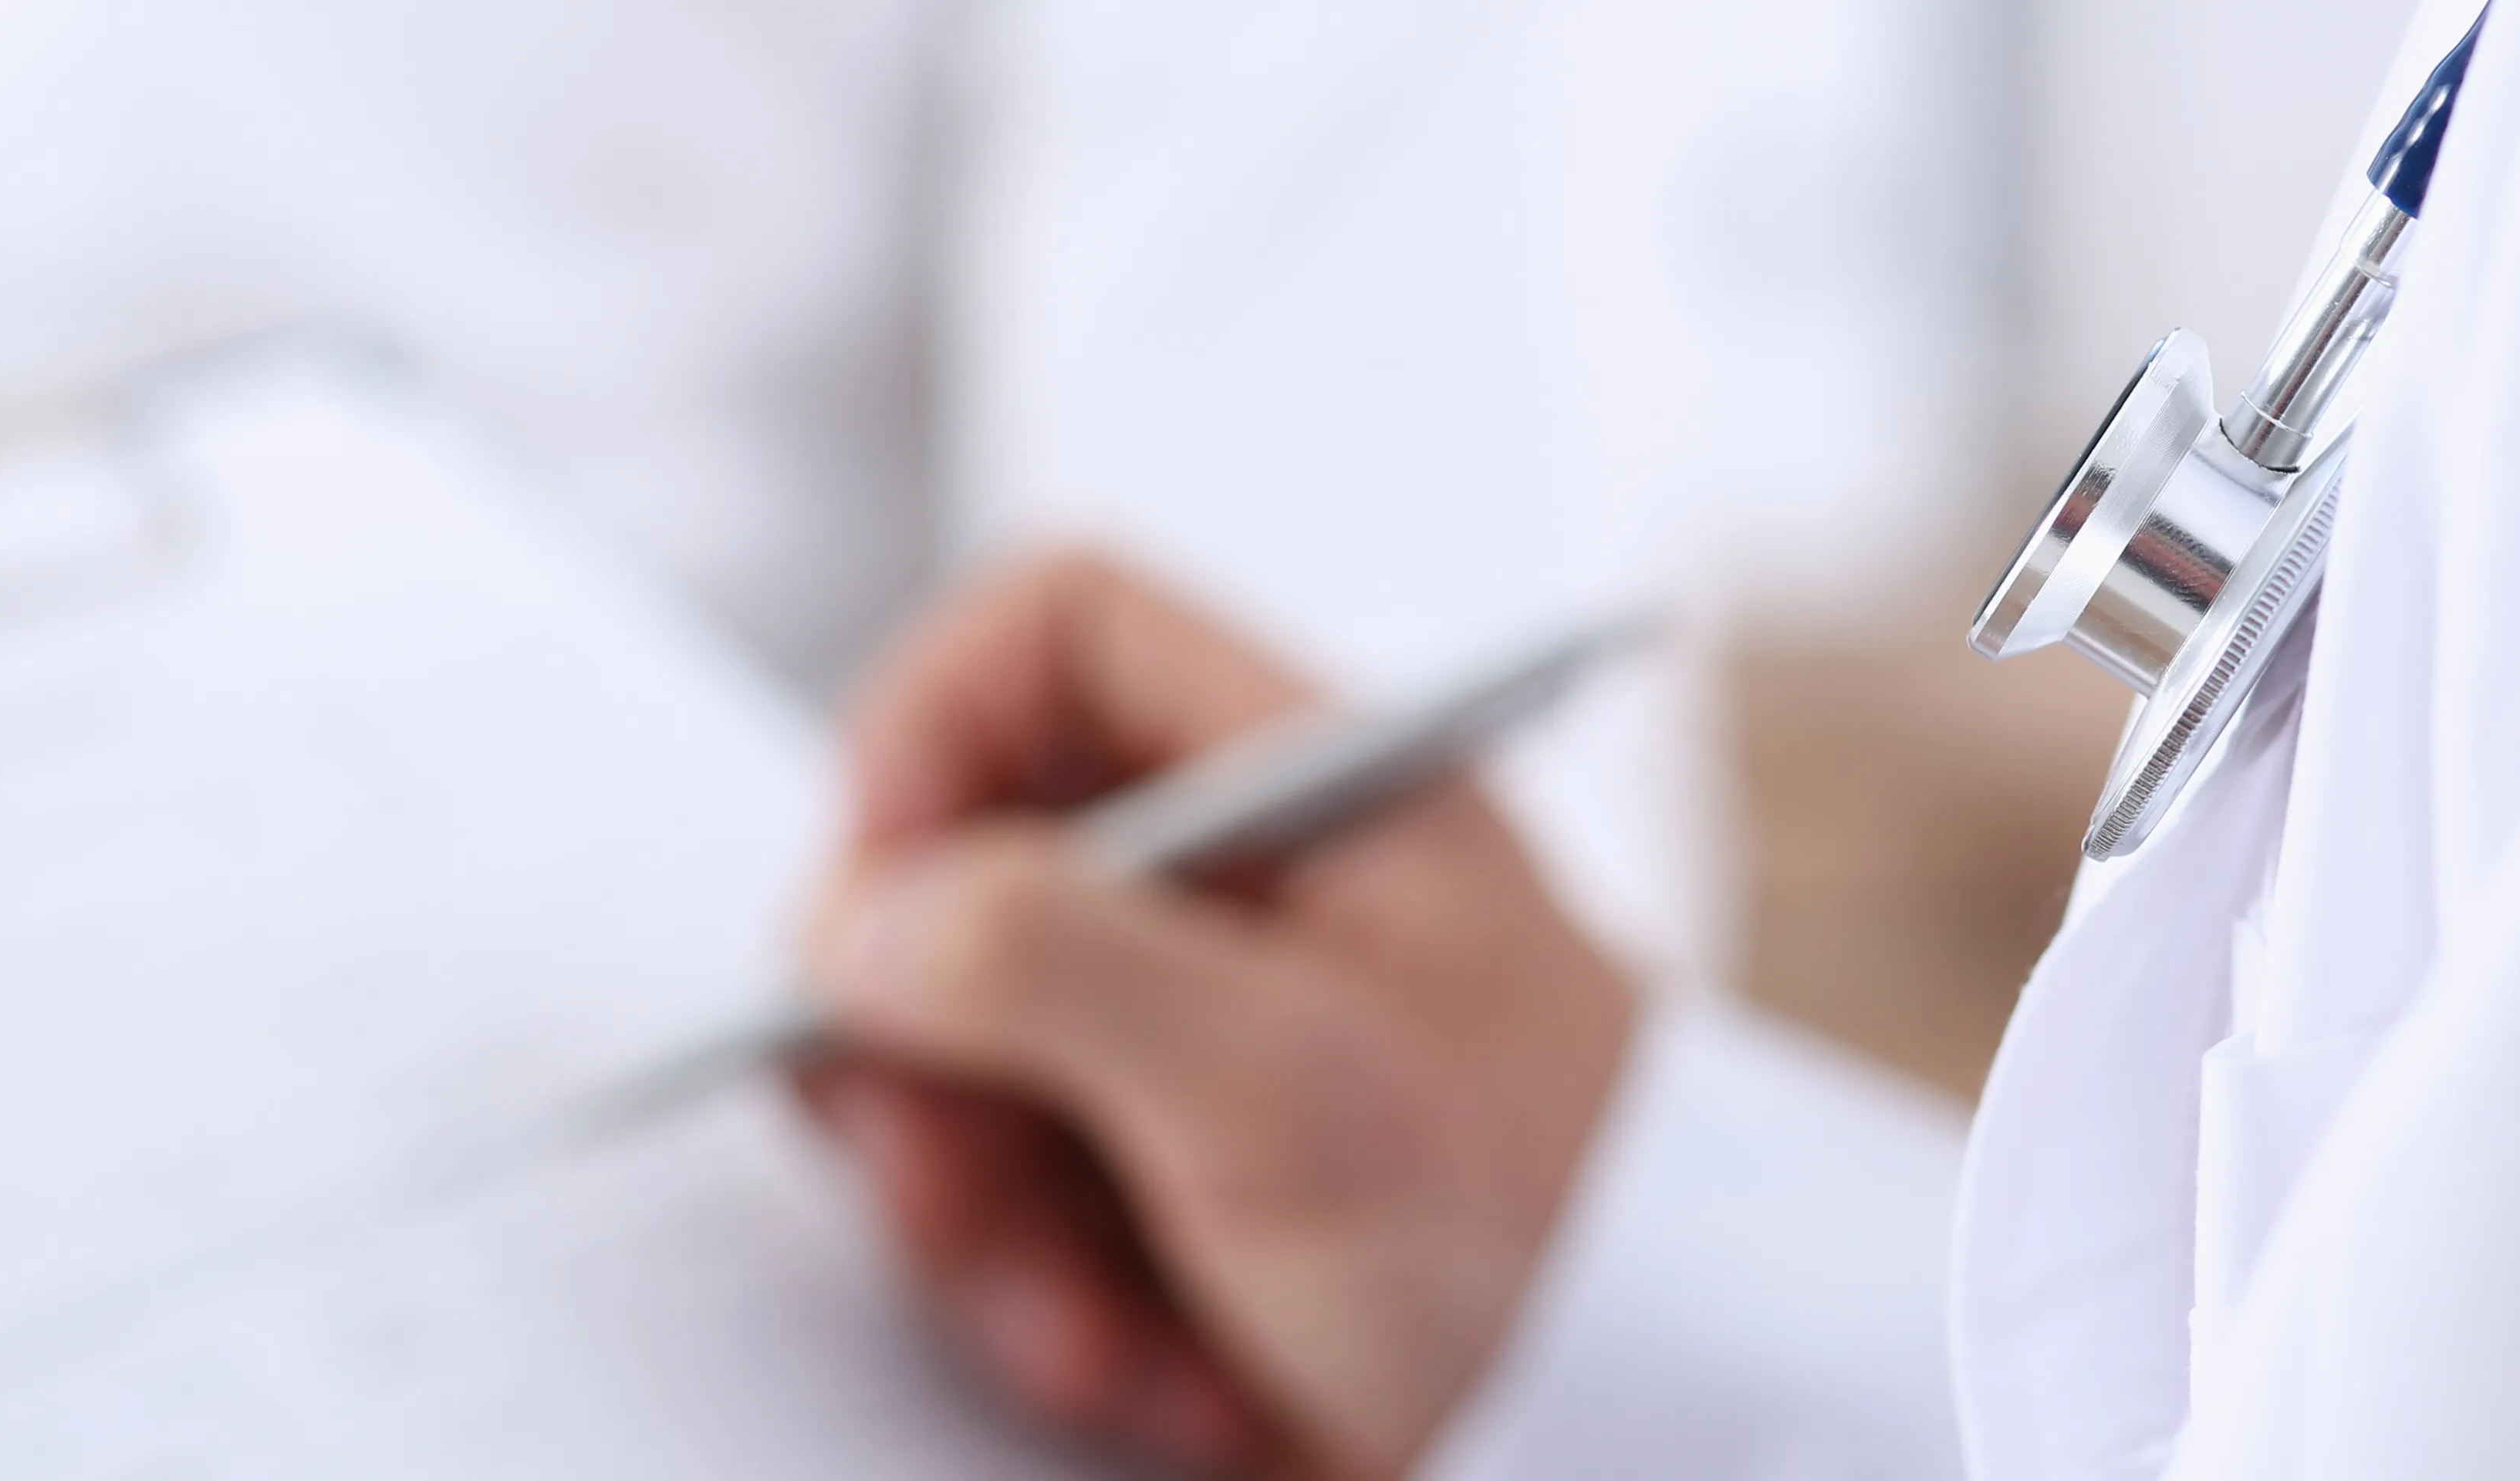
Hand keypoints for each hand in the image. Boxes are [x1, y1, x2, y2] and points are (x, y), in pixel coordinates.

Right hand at [798, 552, 1637, 1477]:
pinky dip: (1050, 1317)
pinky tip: (1170, 1389)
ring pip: (957, 1069)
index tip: (871, 905)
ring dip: (986, 1230)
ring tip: (1099, 1345)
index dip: (927, 731)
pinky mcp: (1175, 1198)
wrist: (1663, 1457)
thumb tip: (857, 919)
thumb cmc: (1560, 1247)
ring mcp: (1198, 1051)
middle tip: (950, 1190)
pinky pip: (1013, 1216)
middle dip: (925, 1061)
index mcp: (1309, 789)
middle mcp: (1243, 894)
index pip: (1058, 632)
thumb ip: (1059, 963)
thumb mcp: (1295, 1087)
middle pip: (956, 875)